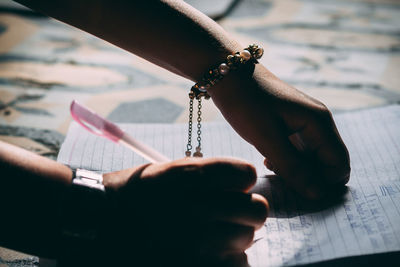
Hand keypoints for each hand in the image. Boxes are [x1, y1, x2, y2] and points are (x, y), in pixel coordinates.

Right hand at [100, 157, 267, 265]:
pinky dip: (229, 260)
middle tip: (224, 213)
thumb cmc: (134, 193)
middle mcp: (197, 208)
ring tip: (210, 235)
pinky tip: (209, 253)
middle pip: (257, 210)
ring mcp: (197, 242)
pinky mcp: (195, 265)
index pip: (246, 174)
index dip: (240, 180)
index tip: (229, 186)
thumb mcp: (167, 170)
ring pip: (247, 239)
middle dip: (244, 210)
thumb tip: (244, 183)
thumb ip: (207, 174)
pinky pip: (237, 265)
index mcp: (190, 176)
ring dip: (234, 237)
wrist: (97, 223)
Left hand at [210, 64, 349, 198]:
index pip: (339, 166)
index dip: (323, 184)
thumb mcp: (267, 138)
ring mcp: (305, 122)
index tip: (296, 190)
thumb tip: (318, 195)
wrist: (228, 74)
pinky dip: (287, 159)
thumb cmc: (246, 103)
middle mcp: (318, 123)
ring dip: (295, 169)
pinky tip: (268, 157)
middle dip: (308, 178)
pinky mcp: (292, 124)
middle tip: (280, 178)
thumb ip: (293, 167)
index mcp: (319, 124)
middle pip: (327, 163)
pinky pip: (298, 150)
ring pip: (311, 158)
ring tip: (271, 165)